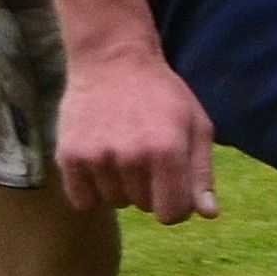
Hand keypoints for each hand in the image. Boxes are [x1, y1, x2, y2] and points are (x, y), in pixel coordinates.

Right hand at [54, 45, 216, 221]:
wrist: (111, 60)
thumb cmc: (161, 94)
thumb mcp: (196, 125)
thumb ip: (202, 172)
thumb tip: (208, 215)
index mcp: (167, 150)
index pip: (172, 214)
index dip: (176, 204)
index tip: (172, 186)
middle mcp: (131, 157)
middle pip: (145, 207)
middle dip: (150, 188)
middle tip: (144, 152)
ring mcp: (97, 158)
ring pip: (115, 203)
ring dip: (121, 186)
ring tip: (122, 150)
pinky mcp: (69, 157)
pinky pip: (83, 201)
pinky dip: (91, 189)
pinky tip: (100, 161)